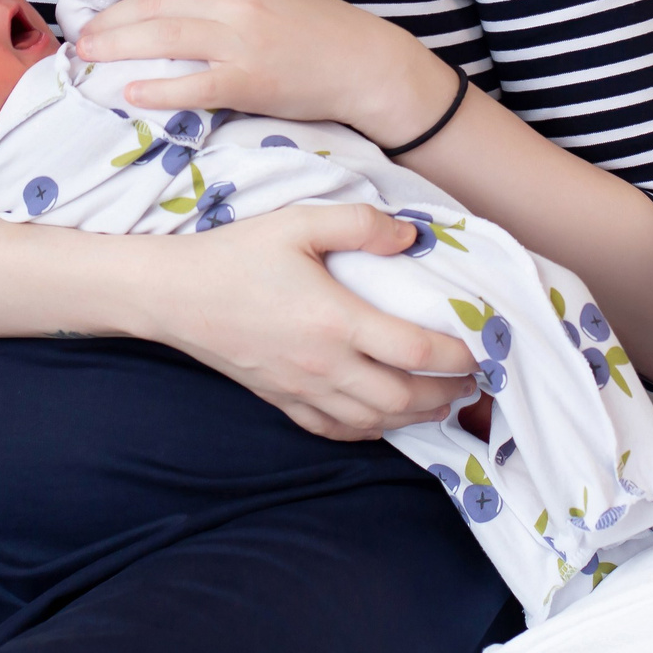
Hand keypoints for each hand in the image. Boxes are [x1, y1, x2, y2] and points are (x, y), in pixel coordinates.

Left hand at [79, 0, 454, 142]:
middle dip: (108, 19)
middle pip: (153, 2)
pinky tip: (131, 93)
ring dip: (116, 47)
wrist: (365, 63)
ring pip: (161, 38)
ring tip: (88, 57)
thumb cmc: (313, 27)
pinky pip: (190, 85)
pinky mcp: (248, 82)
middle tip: (82, 35)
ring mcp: (241, 40)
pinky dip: (155, 89)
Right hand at [123, 203, 478, 438]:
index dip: (458, 354)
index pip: (415, 351)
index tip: (480, 345)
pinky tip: (385, 417)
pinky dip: (371, 430)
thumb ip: (359, 224)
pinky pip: (337, 430)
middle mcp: (324, 365)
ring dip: (416, 415)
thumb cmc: (234, 255)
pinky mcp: (282, 401)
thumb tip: (411, 238)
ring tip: (442, 399)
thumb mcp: (297, 222)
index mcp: (335, 320)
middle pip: (404, 398)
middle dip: (447, 393)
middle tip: (472, 379)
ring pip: (375, 421)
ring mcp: (302, 390)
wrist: (172, 295)